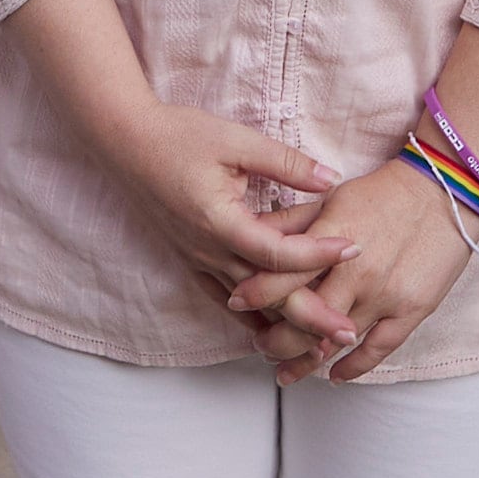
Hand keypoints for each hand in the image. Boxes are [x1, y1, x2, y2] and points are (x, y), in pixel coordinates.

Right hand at [80, 96, 354, 308]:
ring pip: (246, 303)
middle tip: (347, 333)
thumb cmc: (177, 135)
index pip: (278, 251)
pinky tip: (267, 328)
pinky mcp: (190, 257)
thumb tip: (330, 179)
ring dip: (282, 323)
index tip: (354, 249)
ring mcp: (197, 258)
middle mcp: (208, 250)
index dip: (318, 253)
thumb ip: (285, 162)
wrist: (124, 140)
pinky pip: (222, 297)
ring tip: (316, 342)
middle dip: (309, 316)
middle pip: (266, 295)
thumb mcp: (236, 141)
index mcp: (220, 222)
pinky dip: (248, 315)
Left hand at [234, 158, 476, 382]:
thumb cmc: (384, 193)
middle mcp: (356, 271)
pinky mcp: (412, 309)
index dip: (256, 294)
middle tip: (262, 346)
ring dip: (307, 360)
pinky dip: (353, 367)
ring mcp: (385, 294)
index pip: (284, 276)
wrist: (444, 192)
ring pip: (336, 341)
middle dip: (276, 339)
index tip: (237, 304)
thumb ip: (295, 223)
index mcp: (331, 239)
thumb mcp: (332, 199)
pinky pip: (378, 349)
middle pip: (305, 319)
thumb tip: (254, 235)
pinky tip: (335, 375)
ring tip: (287, 370)